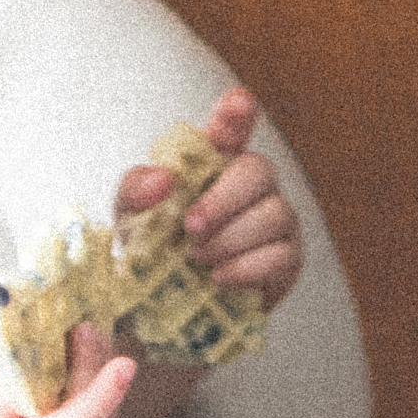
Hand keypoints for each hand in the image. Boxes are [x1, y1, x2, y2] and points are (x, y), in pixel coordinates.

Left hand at [116, 85, 302, 311]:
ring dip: (231, 239)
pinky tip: (219, 279)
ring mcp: (276, 220)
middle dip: (223, 199)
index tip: (238, 105)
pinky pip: (280, 256)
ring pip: (274, 215)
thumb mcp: (131, 218)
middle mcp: (251, 185)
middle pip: (258, 170)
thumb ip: (136, 190)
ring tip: (198, 260)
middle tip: (191, 227)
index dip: (238, 112)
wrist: (163, 312)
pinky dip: (245, 268)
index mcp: (215, 162)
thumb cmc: (152, 253)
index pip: (234, 126)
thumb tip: (162, 180)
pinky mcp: (287, 260)